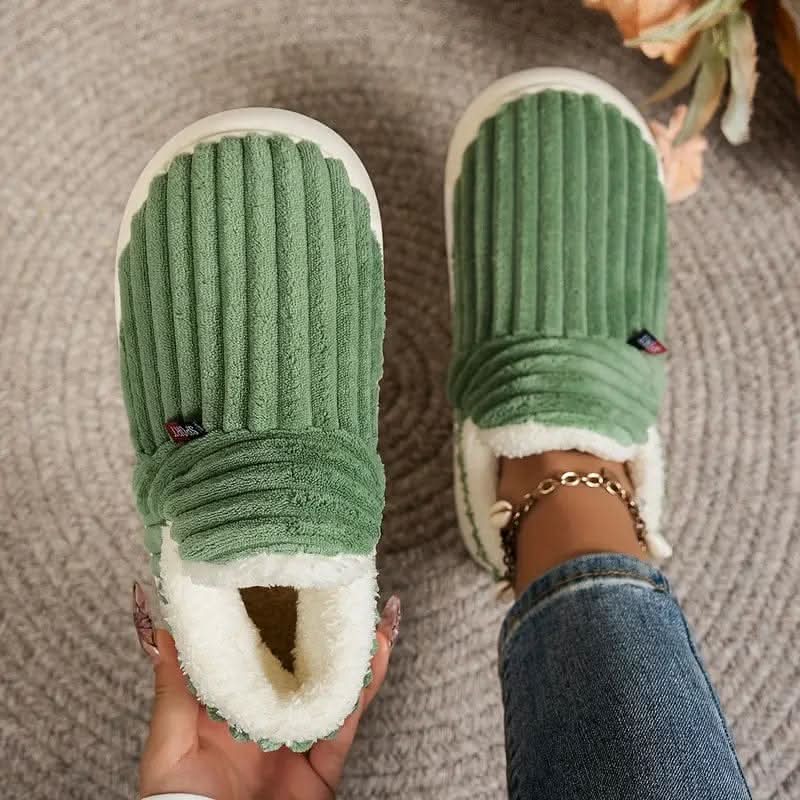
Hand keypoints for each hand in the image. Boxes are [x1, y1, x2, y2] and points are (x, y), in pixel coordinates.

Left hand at [134, 585, 399, 799]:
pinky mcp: (323, 766)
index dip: (275, 621)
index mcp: (231, 709)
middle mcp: (269, 719)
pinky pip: (346, 723)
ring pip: (334, 688)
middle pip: (304, 667)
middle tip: (340, 591)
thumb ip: (173, 690)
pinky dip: (362, 691)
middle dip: (325, 632)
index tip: (287, 584)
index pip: (257, 655)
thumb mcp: (169, 744)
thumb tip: (163, 632)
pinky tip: (374, 657)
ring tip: (372, 618)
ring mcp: (298, 740)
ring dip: (354, 654)